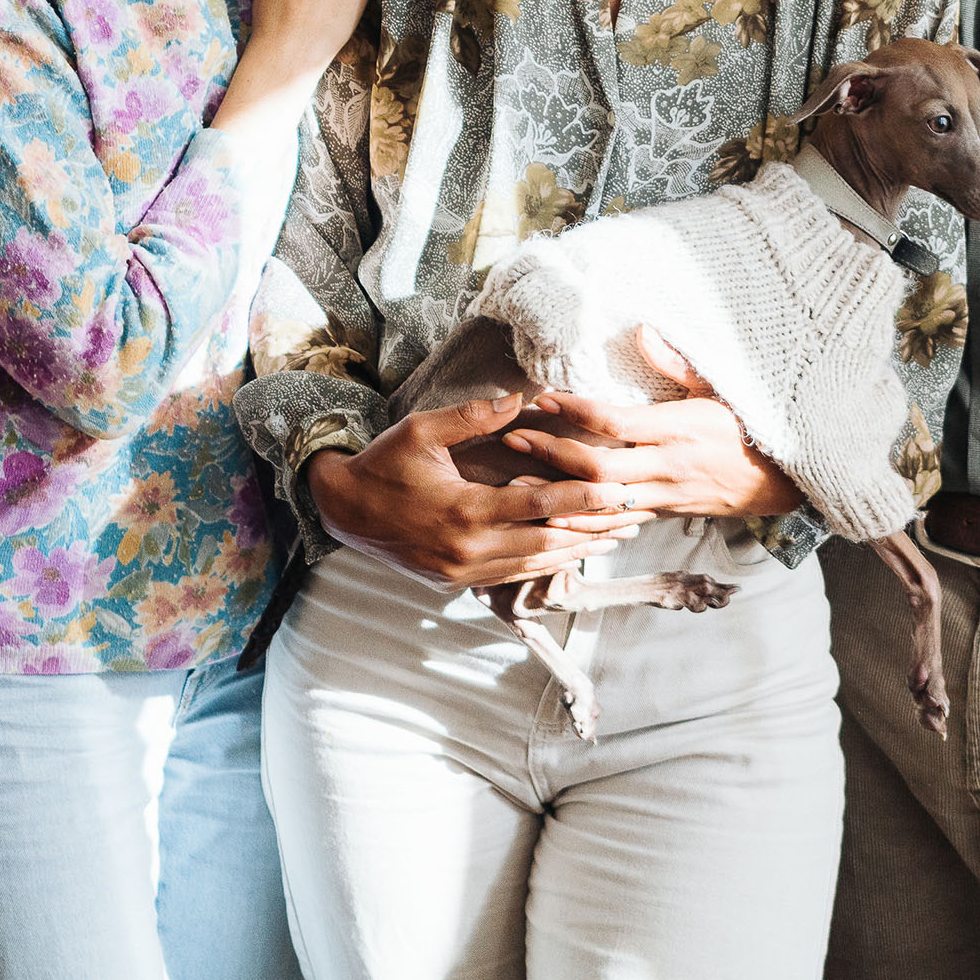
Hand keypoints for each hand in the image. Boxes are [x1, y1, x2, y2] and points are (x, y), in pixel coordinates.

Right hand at [303, 400, 650, 586]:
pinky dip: (546, 563)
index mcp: (464, 511)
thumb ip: (473, 417)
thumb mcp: (421, 430)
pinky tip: (571, 553)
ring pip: (535, 564)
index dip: (584, 498)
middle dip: (596, 529)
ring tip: (616, 538)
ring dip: (579, 550)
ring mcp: (463, 571)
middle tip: (636, 516)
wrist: (342, 512)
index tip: (620, 489)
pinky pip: (513, 575)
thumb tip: (519, 398)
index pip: (540, 506)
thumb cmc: (382, 465)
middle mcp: (468, 549)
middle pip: (548, 541)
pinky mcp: (457, 581)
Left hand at [496, 328, 804, 519]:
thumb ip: (675, 363)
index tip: (545, 398)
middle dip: (552, 453)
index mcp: (678, 429)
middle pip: (599, 468)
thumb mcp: (716, 388)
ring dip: (558, 494)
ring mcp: (665, 496)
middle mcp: (668, 467)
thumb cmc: (747, 427)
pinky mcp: (664, 515)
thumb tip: (642, 330)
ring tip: (516, 483)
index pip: (616, 422)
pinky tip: (552, 517)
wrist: (779, 480)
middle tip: (515, 438)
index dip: (576, 411)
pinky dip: (583, 523)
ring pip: (603, 503)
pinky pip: (617, 523)